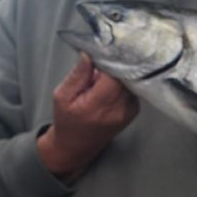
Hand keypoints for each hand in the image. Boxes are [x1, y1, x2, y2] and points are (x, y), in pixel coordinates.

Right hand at [37, 53, 139, 180]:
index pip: (114, 75)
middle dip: (116, 64)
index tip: (102, 50)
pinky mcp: (134, 111)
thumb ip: (78, 75)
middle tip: (102, 58)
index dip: (110, 59)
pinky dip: (123, 82)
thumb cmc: (67, 120)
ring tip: (104, 73)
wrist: (77, 146)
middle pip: (126, 76)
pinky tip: (110, 83)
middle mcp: (118, 109)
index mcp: (98, 105)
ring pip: (131, 80)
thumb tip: (89, 53)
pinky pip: (132, 87)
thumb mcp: (62, 96)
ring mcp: (129, 111)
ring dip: (120, 73)